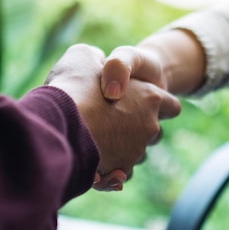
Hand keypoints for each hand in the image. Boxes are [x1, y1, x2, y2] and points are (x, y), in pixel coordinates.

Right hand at [46, 44, 180, 190]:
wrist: (57, 123)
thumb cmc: (73, 86)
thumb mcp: (84, 55)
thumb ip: (100, 63)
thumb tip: (99, 66)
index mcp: (150, 97)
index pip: (171, 105)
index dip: (155, 102)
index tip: (137, 101)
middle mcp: (149, 127)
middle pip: (153, 132)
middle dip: (135, 127)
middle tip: (107, 117)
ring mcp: (135, 152)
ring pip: (135, 153)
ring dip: (122, 148)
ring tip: (96, 137)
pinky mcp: (117, 171)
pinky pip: (119, 173)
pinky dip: (109, 170)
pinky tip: (92, 160)